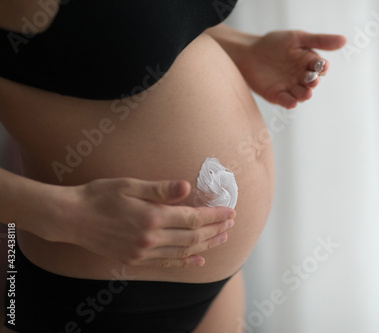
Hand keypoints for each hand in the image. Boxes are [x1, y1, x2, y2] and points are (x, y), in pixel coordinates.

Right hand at [60, 178, 235, 267]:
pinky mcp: (134, 259)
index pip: (193, 218)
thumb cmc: (99, 196)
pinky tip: (198, 259)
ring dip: (205, 245)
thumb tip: (187, 187)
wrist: (71, 218)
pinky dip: (185, 261)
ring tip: (222, 238)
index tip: (229, 211)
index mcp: (152, 217)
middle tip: (231, 223)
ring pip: (183, 251)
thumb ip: (161, 189)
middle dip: (215, 229)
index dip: (214, 216)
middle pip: (193, 236)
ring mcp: (142, 252)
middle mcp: (150, 238)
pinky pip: (166, 262)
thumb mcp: (130, 185)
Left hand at [240, 30, 345, 108]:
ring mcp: (290, 87)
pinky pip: (286, 101)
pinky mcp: (277, 96)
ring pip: (302, 94)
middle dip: (313, 81)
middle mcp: (302, 77)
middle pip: (312, 82)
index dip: (321, 67)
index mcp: (309, 62)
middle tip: (312, 80)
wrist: (248, 53)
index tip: (322, 65)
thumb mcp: (297, 38)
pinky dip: (290, 102)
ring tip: (307, 93)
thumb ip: (319, 40)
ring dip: (305, 94)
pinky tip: (292, 102)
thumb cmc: (274, 44)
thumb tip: (345, 40)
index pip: (320, 67)